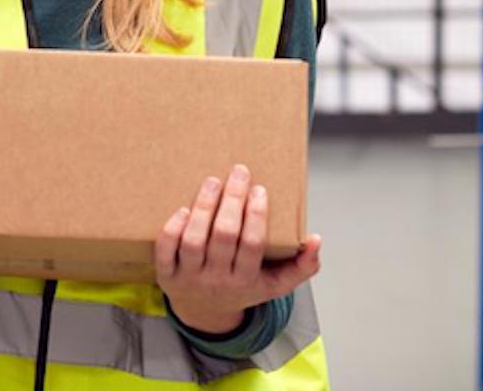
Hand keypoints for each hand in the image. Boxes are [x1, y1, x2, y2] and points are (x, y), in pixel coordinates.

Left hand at [154, 164, 321, 334]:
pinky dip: (173, 229)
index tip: (259, 189)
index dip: (256, 216)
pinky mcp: (167, 274)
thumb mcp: (276, 284)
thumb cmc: (243, 287)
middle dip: (233, 201)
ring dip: (204, 208)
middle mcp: (218, 279)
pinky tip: (183, 209)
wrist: (205, 311)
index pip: (252, 245)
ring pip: (194, 241)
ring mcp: (190, 277)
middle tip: (239, 172)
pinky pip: (166, 250)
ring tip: (212, 182)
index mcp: (246, 280)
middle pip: (224, 237)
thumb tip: (316, 240)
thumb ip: (302, 266)